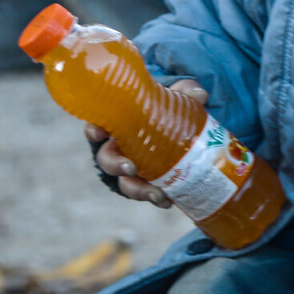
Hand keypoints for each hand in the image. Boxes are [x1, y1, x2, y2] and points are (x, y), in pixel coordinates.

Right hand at [85, 78, 208, 208]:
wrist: (183, 130)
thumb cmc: (168, 108)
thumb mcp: (177, 96)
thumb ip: (185, 92)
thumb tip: (199, 94)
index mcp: (119, 125)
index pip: (97, 126)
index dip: (94, 130)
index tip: (97, 133)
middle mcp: (120, 149)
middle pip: (107, 160)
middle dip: (115, 165)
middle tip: (130, 168)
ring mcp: (133, 168)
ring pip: (126, 183)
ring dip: (138, 190)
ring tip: (156, 194)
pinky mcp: (148, 182)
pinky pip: (147, 193)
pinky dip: (157, 198)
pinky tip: (169, 201)